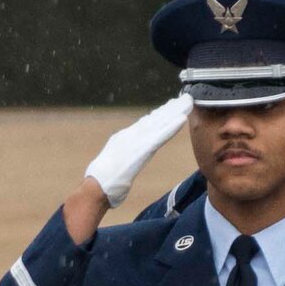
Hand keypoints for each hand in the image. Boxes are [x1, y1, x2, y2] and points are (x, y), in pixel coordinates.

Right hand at [82, 94, 194, 209]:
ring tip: (188, 102)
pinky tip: (182, 120)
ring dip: (174, 112)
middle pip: (154, 120)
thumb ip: (124, 164)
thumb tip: (126, 169)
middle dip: (170, 108)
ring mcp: (135, 142)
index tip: (172, 106)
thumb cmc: (104, 184)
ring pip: (159, 124)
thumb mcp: (117, 169)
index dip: (160, 115)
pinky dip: (171, 128)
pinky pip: (159, 137)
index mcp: (123, 140)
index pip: (146, 125)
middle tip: (185, 98)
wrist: (97, 188)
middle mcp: (130, 136)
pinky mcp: (141, 151)